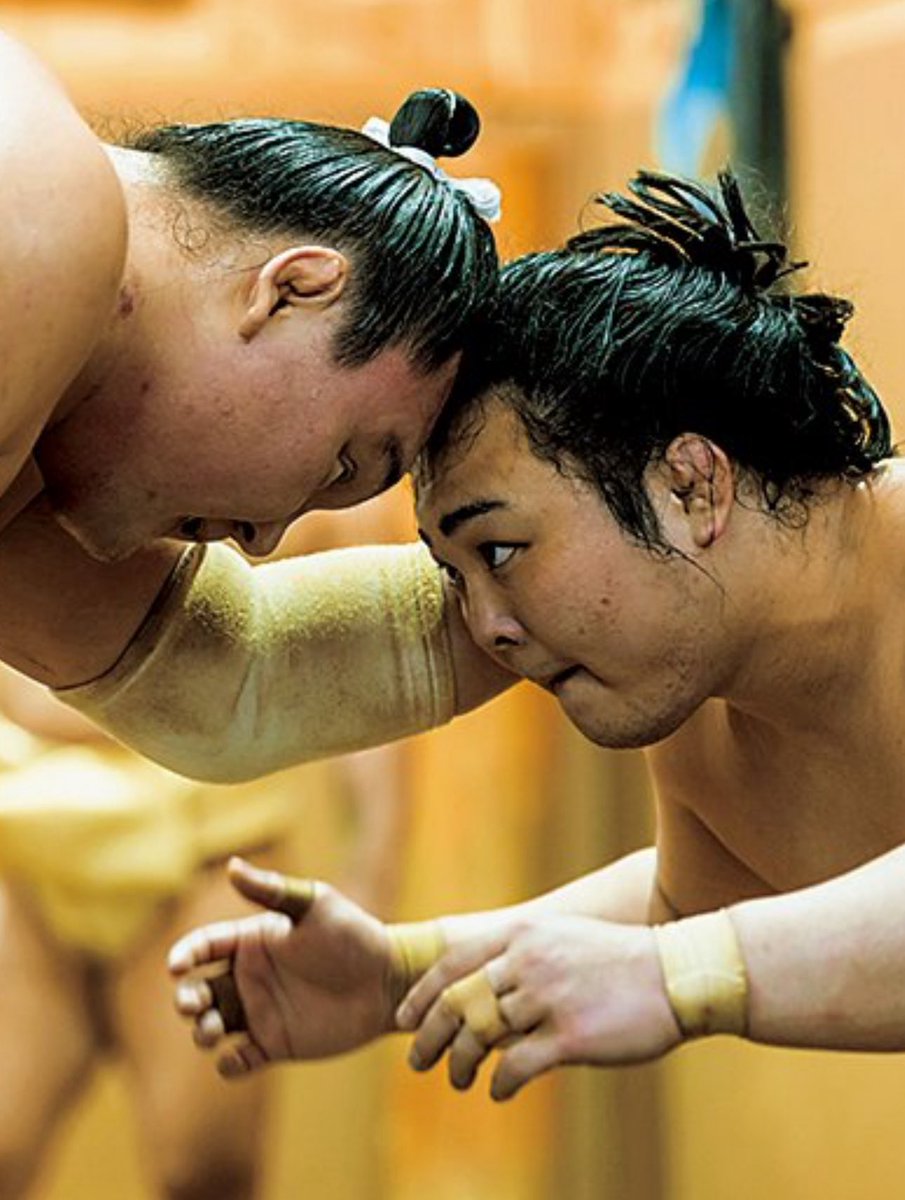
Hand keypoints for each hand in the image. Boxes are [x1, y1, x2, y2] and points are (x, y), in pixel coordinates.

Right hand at [168, 857, 396, 1077]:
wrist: (388, 980)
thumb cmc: (352, 935)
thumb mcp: (313, 906)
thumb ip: (272, 890)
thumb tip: (231, 866)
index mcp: (253, 941)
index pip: (205, 946)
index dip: (185, 954)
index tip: (176, 966)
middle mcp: (251, 977)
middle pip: (199, 990)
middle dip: (186, 999)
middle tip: (193, 1004)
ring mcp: (261, 1012)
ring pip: (211, 1027)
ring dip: (202, 1032)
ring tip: (212, 1030)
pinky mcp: (276, 1044)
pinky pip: (239, 1060)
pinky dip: (230, 1065)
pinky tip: (237, 1057)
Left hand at [399, 915, 680, 1100]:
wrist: (676, 974)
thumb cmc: (618, 961)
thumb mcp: (561, 937)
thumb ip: (519, 953)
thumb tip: (479, 985)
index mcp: (523, 933)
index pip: (452, 963)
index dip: (421, 995)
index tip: (404, 1019)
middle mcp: (529, 961)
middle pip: (458, 1002)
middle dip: (429, 1036)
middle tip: (417, 1061)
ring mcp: (549, 997)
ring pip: (480, 1036)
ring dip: (461, 1065)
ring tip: (460, 1080)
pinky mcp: (571, 1036)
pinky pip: (516, 1066)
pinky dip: (499, 1084)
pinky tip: (498, 1093)